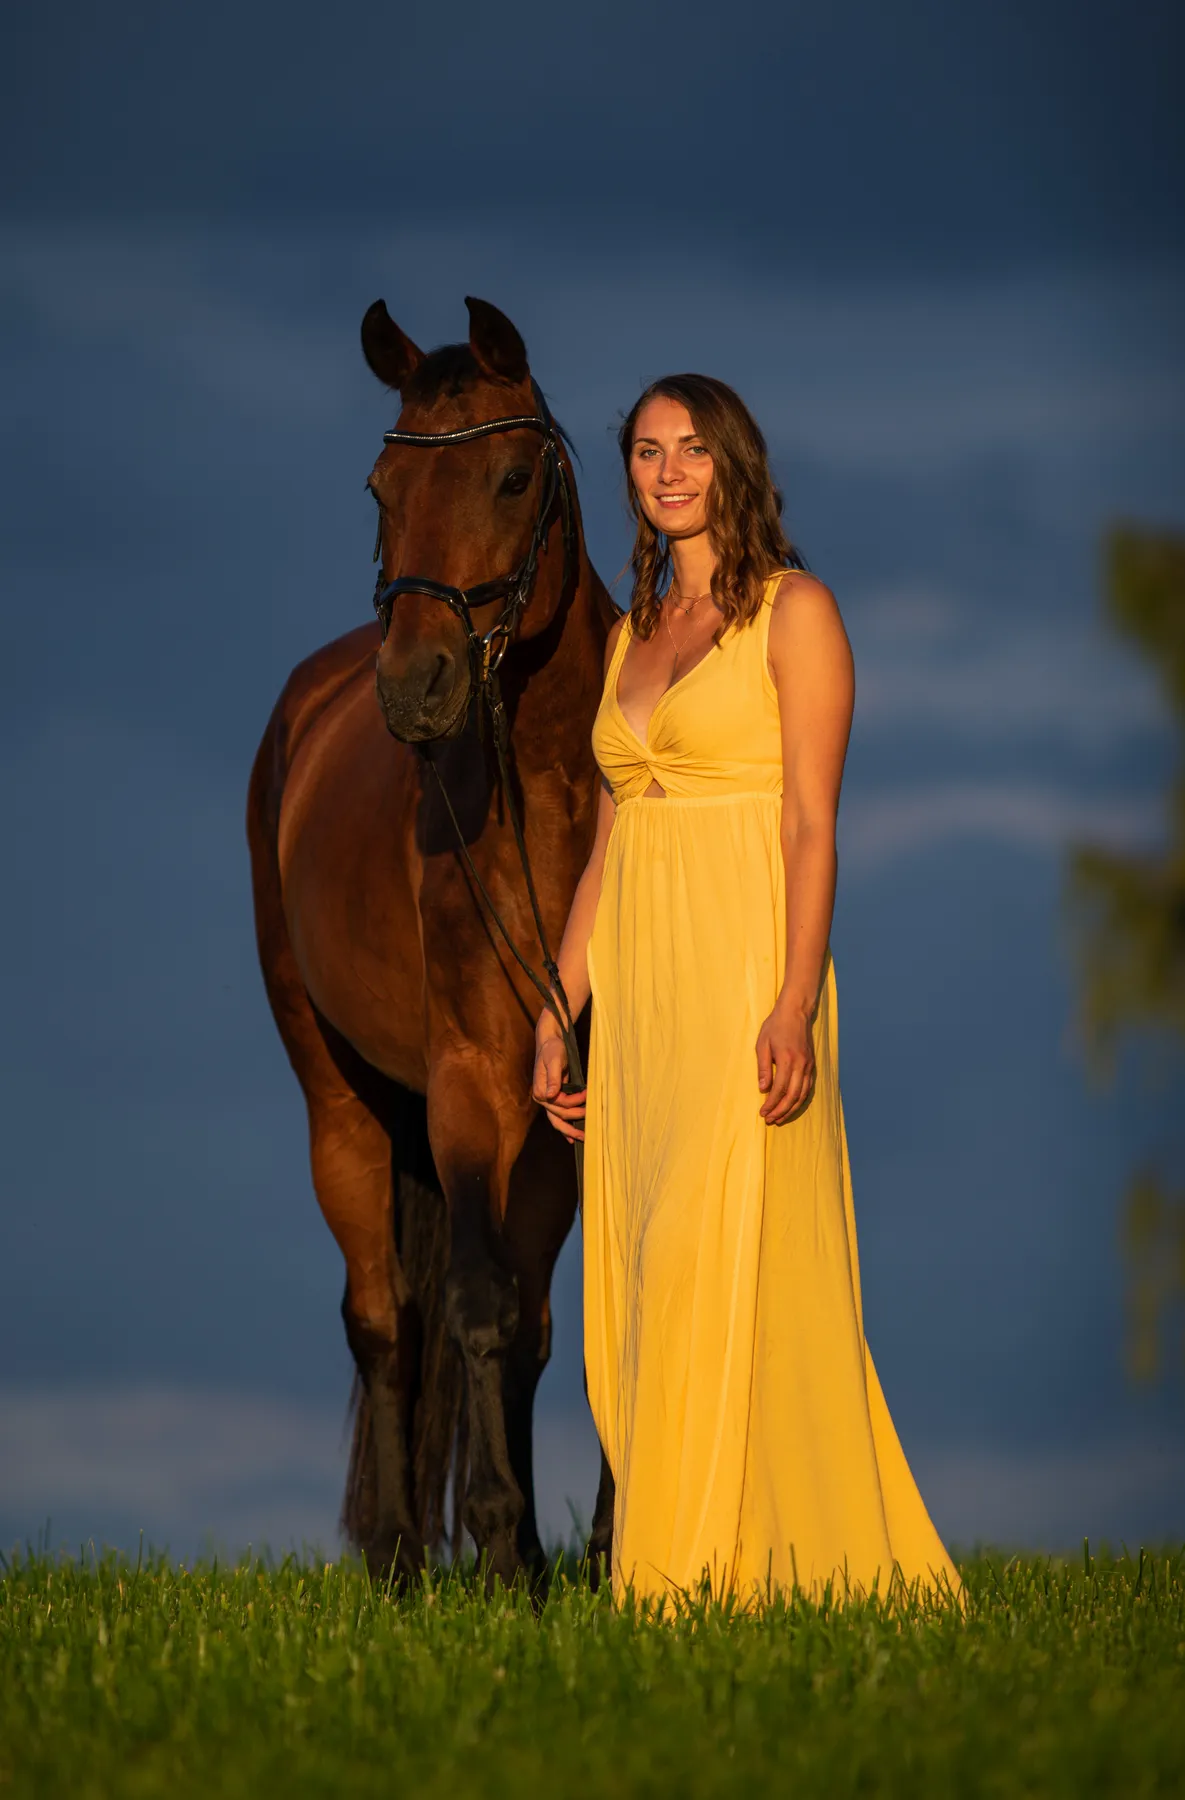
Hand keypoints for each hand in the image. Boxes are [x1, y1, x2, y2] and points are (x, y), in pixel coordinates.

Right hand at [532, 1023, 586, 1142]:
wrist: (551, 1042)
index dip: (574, 1101)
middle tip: (590, 1127)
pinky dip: (566, 1125)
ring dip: (569, 1130)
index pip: (559, 1104)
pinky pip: (560, 1115)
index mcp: (540, 1091)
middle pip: (558, 1116)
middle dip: (574, 1122)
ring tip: (583, 1138)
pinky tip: (572, 1136)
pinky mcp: (555, 1098)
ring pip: (557, 1120)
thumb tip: (549, 1096)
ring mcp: (548, 1099)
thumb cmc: (552, 1049)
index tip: (587, 1092)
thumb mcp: (554, 1061)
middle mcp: (542, 1098)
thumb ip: (553, 1078)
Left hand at [755, 998, 814, 1124]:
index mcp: (787, 1060)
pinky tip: (792, 1106)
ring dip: (791, 1109)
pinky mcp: (812, 1064)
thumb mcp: (762, 1044)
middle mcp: (801, 1065)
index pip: (779, 1089)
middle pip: (793, 1096)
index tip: (762, 1113)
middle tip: (770, 1120)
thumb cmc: (775, 1026)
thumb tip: (763, 1089)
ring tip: (780, 1118)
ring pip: (802, 1094)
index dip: (771, 1104)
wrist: (795, 1011)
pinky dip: (800, 1100)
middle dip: (781, 1111)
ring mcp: (809, 1065)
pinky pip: (808, 1088)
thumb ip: (763, 1068)